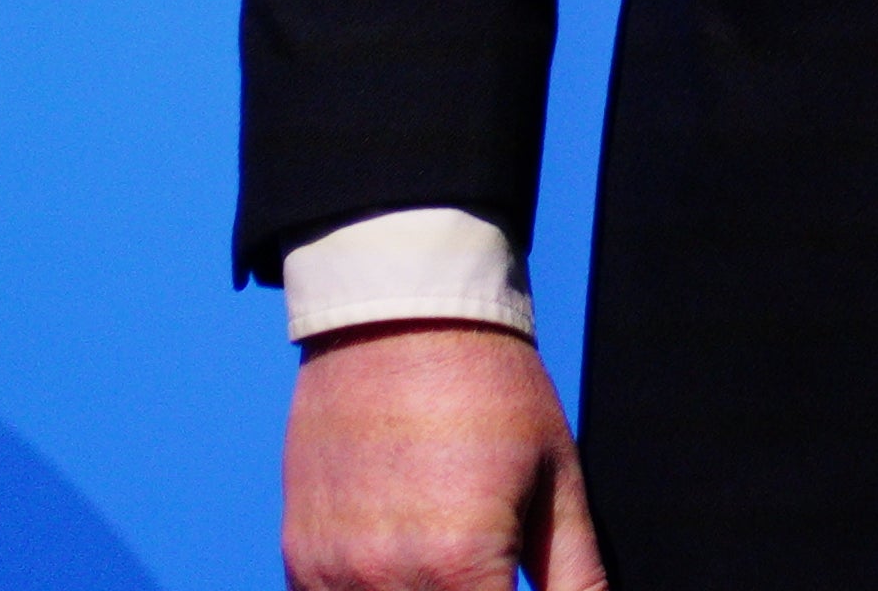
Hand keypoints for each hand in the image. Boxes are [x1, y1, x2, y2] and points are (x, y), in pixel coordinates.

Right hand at [290, 322, 602, 590]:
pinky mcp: (300, 558)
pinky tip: (403, 566)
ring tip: (445, 557)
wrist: (400, 314)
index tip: (514, 587)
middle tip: (486, 568)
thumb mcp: (556, 479)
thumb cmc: (489, 389)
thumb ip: (577, 576)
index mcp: (459, 565)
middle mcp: (386, 579)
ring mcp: (332, 573)